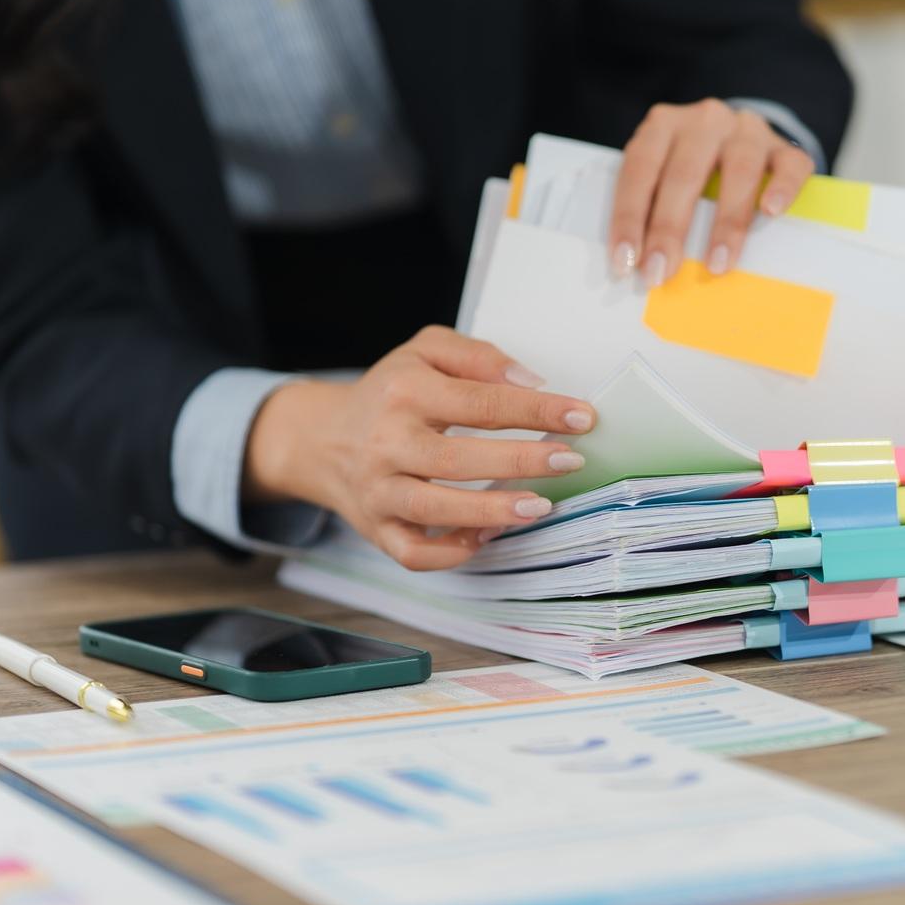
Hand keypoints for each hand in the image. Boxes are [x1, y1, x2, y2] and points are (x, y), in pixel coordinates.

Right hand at [243, 327, 594, 570]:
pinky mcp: (376, 528)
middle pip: (456, 459)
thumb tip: (531, 381)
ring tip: (540, 506)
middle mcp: (386, 442)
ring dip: (491, 512)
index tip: (582, 417)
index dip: (536, 410)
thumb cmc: (390, 392)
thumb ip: (477, 356)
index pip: (480, 401)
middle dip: (520, 461)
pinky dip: (451, 552)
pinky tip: (487, 537)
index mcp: (403, 391)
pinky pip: (413, 553)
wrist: (322, 438)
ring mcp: (379, 490)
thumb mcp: (426, 352)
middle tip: (571, 460)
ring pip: (434, 510)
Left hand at [607, 99, 815, 285]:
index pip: (639, 171)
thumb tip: (640, 265)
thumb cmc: (691, 169)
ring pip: (739, 171)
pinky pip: (789, 165)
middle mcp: (704, 121)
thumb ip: (652, 205)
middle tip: (660, 273)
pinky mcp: (784, 147)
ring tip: (716, 265)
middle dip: (668, 229)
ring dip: (726, 223)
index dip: (629, 219)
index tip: (625, 263)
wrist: (740, 140)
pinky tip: (771, 212)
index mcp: (663, 125)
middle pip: (684, 175)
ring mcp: (747, 130)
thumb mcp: (663, 175)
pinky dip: (781, 188)